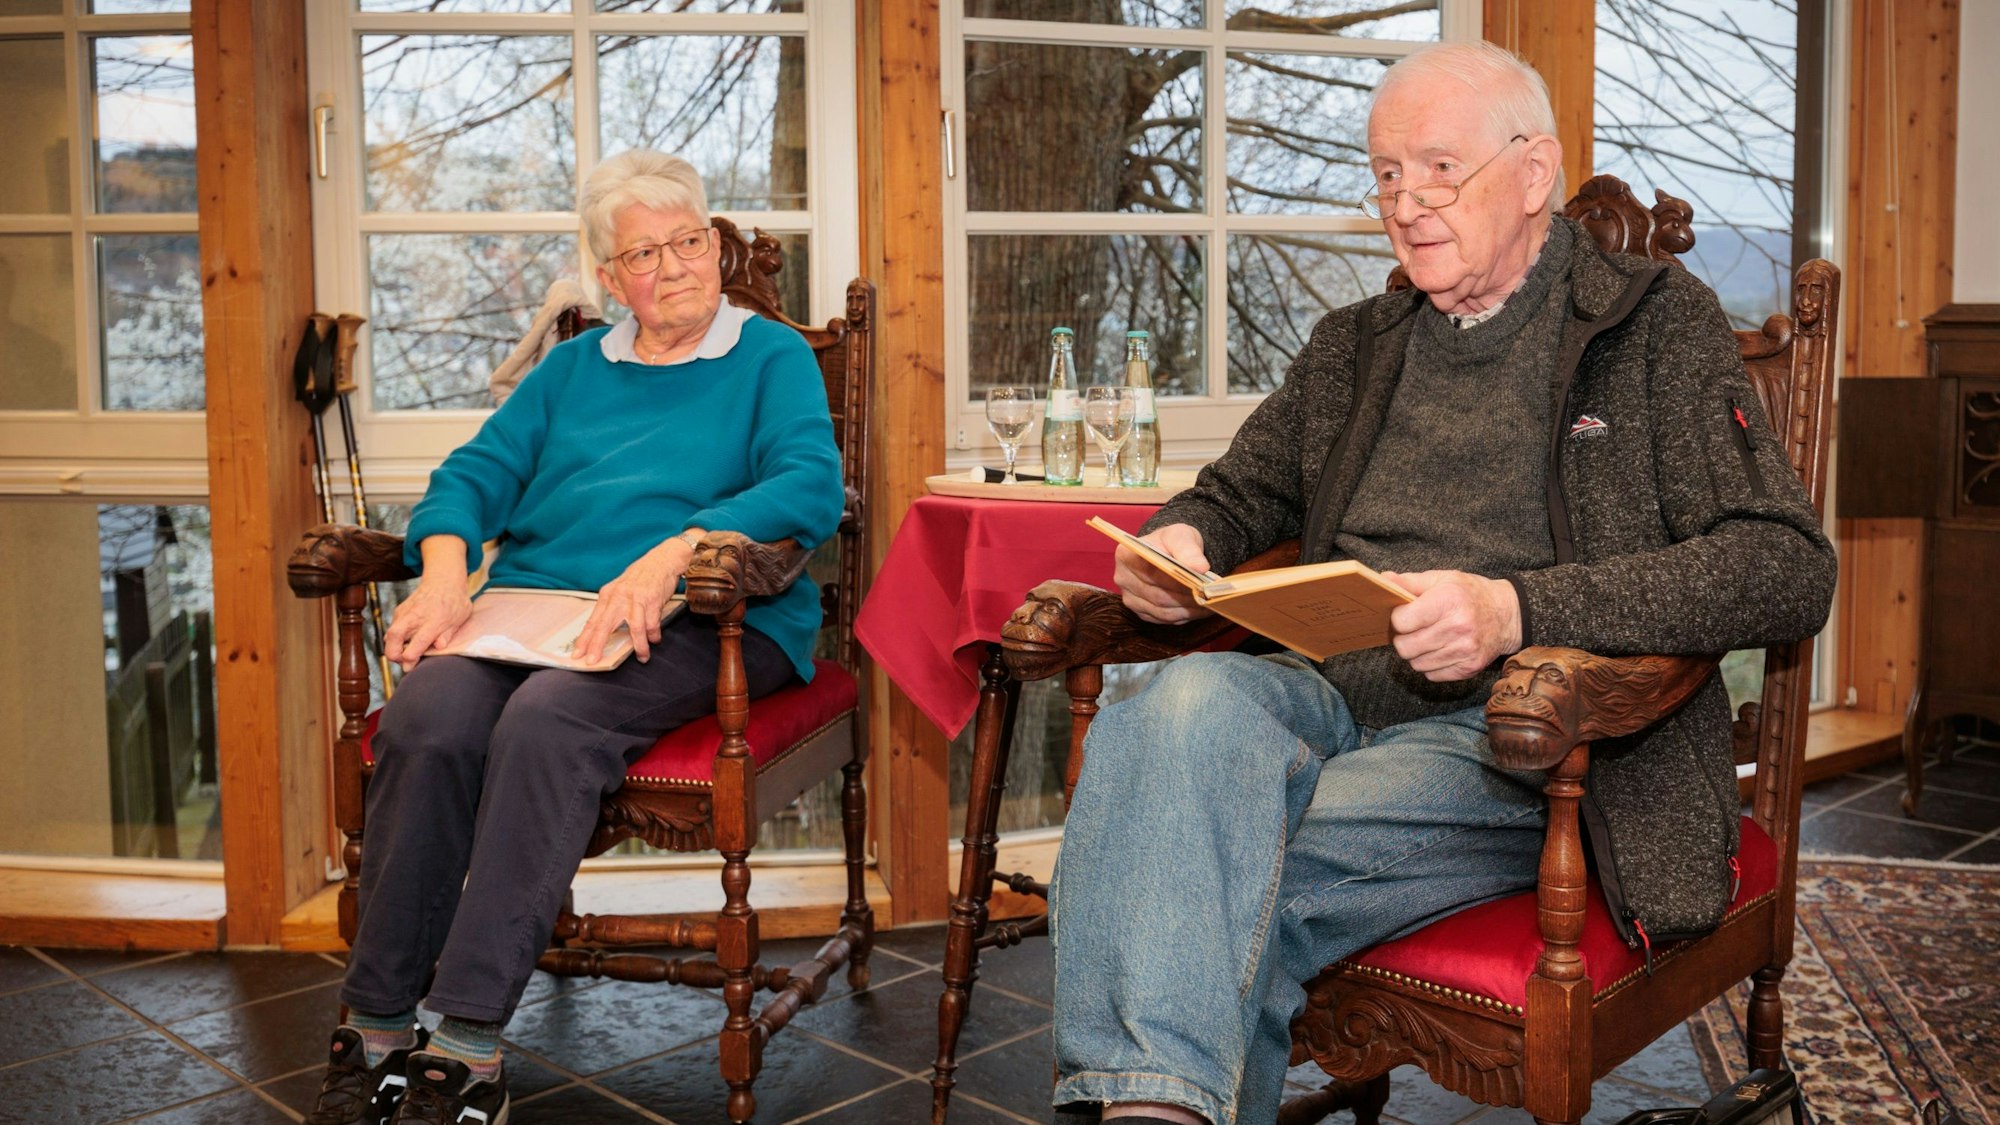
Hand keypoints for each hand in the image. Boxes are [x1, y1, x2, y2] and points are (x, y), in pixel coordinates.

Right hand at [382, 576, 472, 671]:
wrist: (443, 580)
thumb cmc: (455, 602)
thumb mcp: (459, 619)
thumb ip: (447, 635)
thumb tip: (438, 648)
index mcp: (433, 620)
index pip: (416, 644)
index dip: (410, 659)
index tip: (410, 666)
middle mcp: (415, 616)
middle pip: (393, 638)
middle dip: (393, 655)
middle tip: (404, 661)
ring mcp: (405, 612)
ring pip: (389, 635)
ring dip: (394, 647)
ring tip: (407, 652)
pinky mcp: (399, 611)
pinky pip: (393, 629)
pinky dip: (397, 638)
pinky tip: (408, 640)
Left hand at [575, 536, 695, 664]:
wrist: (662, 560)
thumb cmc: (641, 577)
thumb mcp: (620, 590)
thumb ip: (612, 608)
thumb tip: (604, 631)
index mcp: (608, 595)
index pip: (593, 621)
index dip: (584, 639)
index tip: (577, 654)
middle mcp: (619, 597)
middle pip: (605, 625)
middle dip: (597, 644)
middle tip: (593, 660)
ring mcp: (636, 598)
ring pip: (635, 627)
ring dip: (639, 645)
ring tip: (642, 657)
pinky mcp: (652, 600)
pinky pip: (652, 623)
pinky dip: (653, 635)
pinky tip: (654, 640)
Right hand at [1113, 523, 1214, 624]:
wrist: (1167, 551)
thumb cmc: (1172, 542)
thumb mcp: (1181, 536)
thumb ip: (1189, 550)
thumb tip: (1201, 568)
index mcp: (1127, 555)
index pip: (1153, 574)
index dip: (1178, 581)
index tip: (1201, 583)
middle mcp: (1123, 578)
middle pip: (1158, 596)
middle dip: (1186, 598)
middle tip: (1209, 597)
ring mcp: (1130, 598)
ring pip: (1162, 611)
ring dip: (1187, 611)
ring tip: (1208, 604)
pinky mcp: (1140, 612)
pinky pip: (1163, 620)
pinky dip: (1183, 617)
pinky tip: (1198, 609)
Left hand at [1382, 570, 1522, 681]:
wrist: (1508, 615)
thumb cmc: (1470, 594)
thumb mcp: (1443, 578)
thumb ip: (1410, 581)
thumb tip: (1383, 579)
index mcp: (1448, 601)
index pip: (1402, 621)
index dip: (1398, 618)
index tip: (1405, 614)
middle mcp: (1457, 627)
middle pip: (1405, 647)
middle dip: (1403, 639)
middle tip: (1413, 630)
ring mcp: (1464, 651)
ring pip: (1416, 664)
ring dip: (1417, 653)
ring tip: (1428, 639)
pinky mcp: (1469, 668)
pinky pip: (1432, 675)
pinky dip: (1431, 665)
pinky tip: (1440, 650)